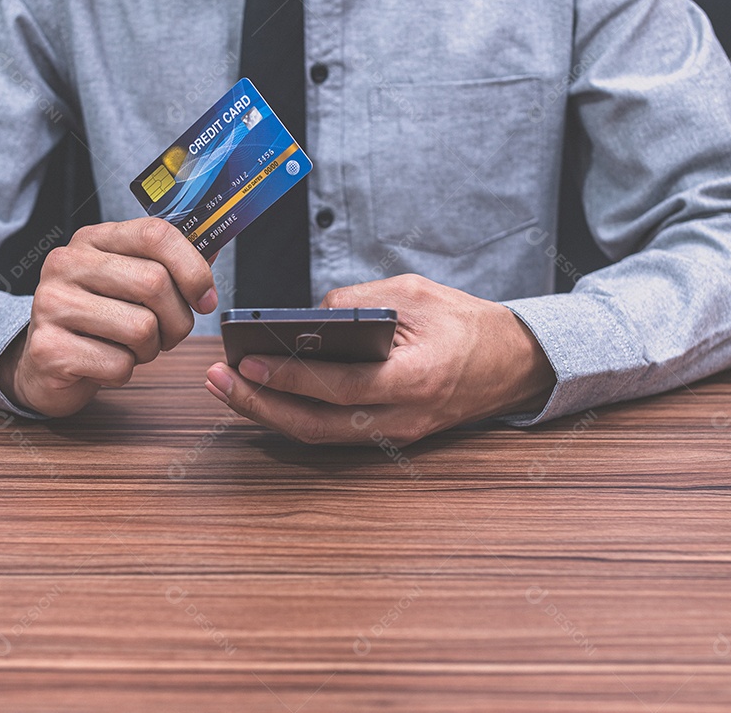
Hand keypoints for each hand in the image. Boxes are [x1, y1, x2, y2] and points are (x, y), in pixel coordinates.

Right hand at [0, 218, 216, 416]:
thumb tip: (215, 243)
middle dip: (176, 320)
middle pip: (154, 283)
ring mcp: (51, 304)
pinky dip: (123, 373)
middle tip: (166, 334)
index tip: (205, 299)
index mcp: (93, 239)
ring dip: (150, 349)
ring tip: (130, 348)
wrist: (47, 364)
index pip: (155, 233)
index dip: (193, 268)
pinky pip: (118, 365)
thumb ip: (171, 262)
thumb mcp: (132, 281)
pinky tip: (103, 364)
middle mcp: (66, 263)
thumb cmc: (101, 321)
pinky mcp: (48, 348)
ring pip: (141, 328)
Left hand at [203, 274, 555, 444]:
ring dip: (268, 415)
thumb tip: (305, 316)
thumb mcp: (415, 294)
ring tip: (228, 387)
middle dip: (260, 407)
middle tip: (218, 381)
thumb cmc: (467, 324)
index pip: (338, 386)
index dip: (289, 379)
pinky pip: (332, 433)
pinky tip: (263, 398)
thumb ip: (358, 303)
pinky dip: (294, 417)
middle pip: (316, 425)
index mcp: (413, 379)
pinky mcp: (388, 434)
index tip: (248, 363)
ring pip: (319, 436)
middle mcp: (401, 418)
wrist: (512, 363)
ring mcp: (394, 433)